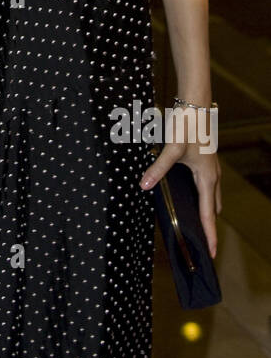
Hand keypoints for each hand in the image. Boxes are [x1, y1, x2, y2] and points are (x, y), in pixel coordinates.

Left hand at [139, 115, 221, 257]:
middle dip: (208, 226)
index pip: (208, 214)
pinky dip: (202, 197)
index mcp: (207, 178)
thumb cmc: (187, 125)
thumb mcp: (170, 148)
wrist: (195, 103)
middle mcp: (212, 175)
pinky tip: (190, 196)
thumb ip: (157, 169)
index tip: (212, 253)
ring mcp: (210, 167)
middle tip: (203, 243)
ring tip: (197, 225)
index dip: (210, 234)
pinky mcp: (204, 160)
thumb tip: (144, 186)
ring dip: (206, 211)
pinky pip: (206, 186)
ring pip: (211, 196)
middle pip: (212, 208)